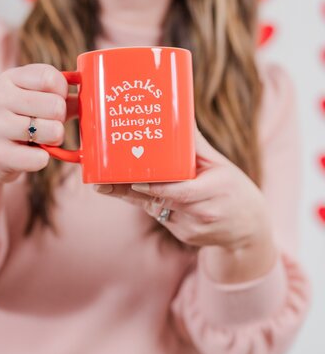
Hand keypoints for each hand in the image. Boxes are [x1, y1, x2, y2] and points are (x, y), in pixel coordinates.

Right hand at [0, 64, 75, 183]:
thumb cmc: (19, 121)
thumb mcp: (34, 101)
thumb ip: (62, 96)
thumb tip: (92, 94)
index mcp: (10, 79)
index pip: (50, 77)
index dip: (62, 92)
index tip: (57, 100)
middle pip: (56, 105)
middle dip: (60, 119)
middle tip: (49, 124)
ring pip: (52, 131)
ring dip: (55, 139)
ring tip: (43, 139)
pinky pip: (40, 158)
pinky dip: (43, 159)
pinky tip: (33, 154)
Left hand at [94, 126, 276, 279]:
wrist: (249, 231)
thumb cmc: (235, 191)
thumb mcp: (222, 166)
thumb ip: (198, 146)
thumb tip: (180, 116)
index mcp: (215, 190)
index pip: (181, 192)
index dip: (155, 187)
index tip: (134, 180)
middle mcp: (203, 212)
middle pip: (161, 201)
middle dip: (130, 190)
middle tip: (102, 183)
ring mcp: (193, 228)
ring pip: (156, 210)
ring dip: (134, 196)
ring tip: (106, 185)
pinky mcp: (185, 237)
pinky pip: (162, 217)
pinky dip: (151, 205)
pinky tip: (139, 193)